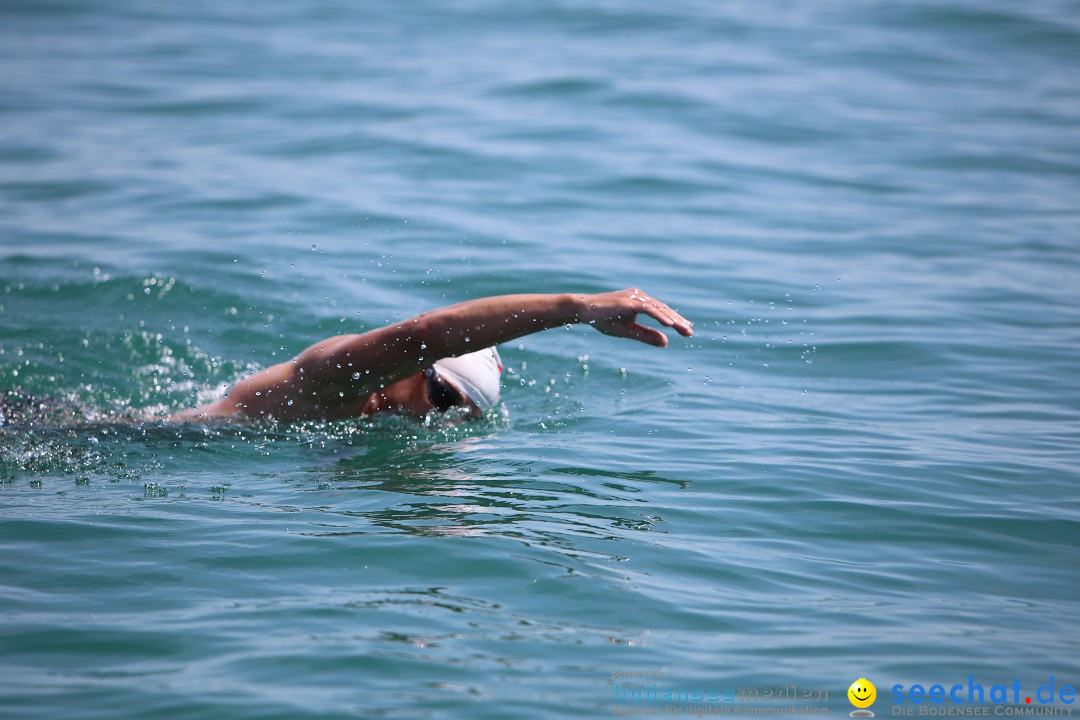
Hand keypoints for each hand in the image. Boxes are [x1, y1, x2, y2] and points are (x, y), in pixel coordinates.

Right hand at [578, 288, 692, 346]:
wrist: (584, 310)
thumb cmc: (603, 319)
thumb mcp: (628, 331)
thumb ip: (646, 336)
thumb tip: (666, 342)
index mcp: (640, 302)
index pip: (661, 311)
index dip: (674, 320)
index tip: (686, 329)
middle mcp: (640, 297)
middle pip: (664, 309)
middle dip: (678, 321)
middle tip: (690, 332)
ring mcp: (634, 297)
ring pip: (659, 308)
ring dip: (673, 320)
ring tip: (684, 329)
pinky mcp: (629, 301)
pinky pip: (648, 309)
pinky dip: (660, 316)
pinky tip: (669, 325)